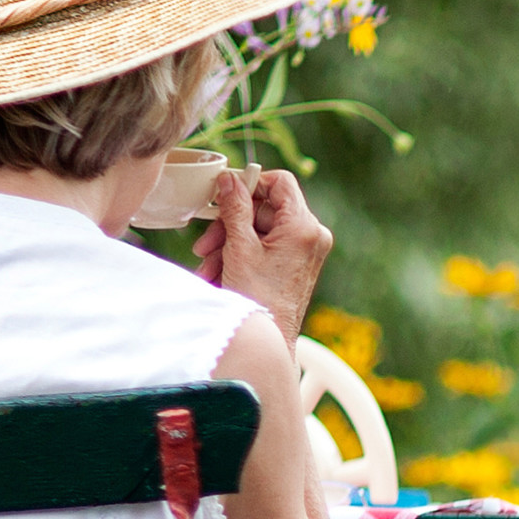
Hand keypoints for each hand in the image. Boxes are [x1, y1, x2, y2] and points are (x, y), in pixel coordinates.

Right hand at [193, 169, 330, 343]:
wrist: (269, 340)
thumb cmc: (258, 299)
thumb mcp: (239, 247)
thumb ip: (234, 208)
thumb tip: (228, 178)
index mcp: (304, 227)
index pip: (280, 183)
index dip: (251, 183)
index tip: (226, 195)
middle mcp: (312, 236)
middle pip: (265, 209)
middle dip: (230, 224)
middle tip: (206, 242)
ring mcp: (306, 251)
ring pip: (260, 229)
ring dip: (229, 242)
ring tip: (207, 263)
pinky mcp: (296, 264)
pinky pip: (266, 247)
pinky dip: (241, 254)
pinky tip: (218, 272)